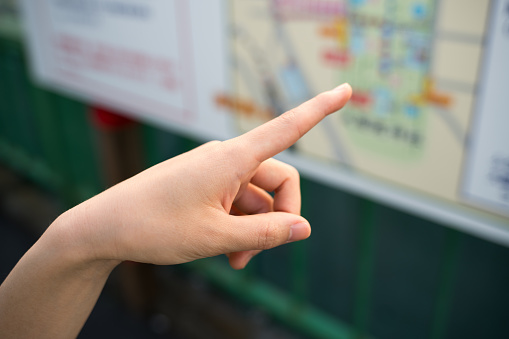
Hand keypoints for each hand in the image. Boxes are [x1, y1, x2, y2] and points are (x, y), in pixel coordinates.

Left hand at [57, 83, 351, 268]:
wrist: (104, 228)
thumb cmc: (154, 227)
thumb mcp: (216, 237)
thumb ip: (265, 234)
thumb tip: (305, 228)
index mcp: (231, 158)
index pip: (286, 128)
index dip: (319, 111)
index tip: (346, 91)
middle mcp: (226, 158)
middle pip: (278, 181)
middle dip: (276, 220)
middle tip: (254, 254)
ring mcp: (214, 171)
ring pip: (256, 197)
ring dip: (255, 230)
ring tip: (235, 259)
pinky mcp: (204, 183)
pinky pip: (236, 201)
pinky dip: (239, 226)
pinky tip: (226, 250)